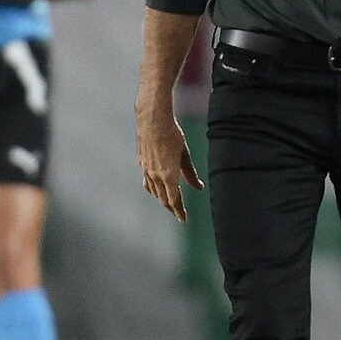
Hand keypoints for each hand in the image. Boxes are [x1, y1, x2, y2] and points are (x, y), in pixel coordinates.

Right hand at [138, 104, 204, 223]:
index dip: (179, 212)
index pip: (174, 200)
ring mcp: (146, 170)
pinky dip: (153, 189)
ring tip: (169, 203)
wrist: (152, 119)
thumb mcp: (184, 154)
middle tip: (179, 213)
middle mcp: (155, 176)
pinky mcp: (142, 163)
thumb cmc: (172, 134)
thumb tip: (199, 188)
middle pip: (163, 199)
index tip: (183, 220)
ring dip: (162, 199)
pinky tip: (156, 188)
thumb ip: (190, 174)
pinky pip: (147, 182)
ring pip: (154, 192)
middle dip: (172, 208)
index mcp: (168, 175)